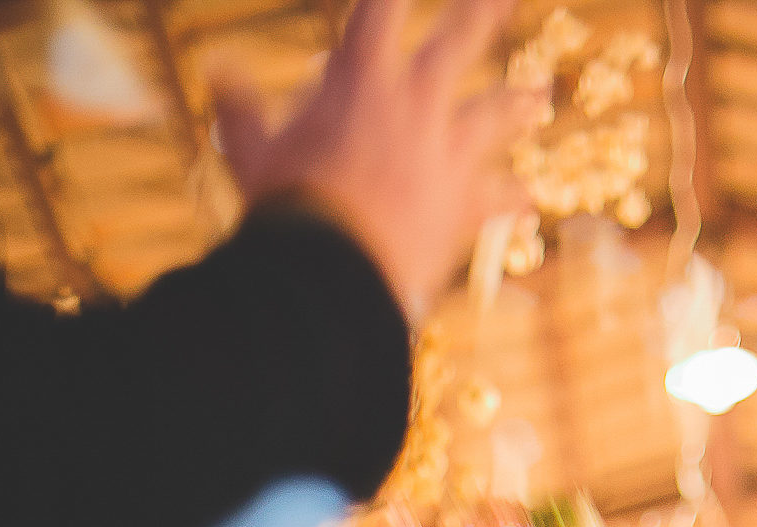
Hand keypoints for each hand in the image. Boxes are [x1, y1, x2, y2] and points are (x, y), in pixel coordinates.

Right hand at [213, 0, 534, 318]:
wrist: (336, 270)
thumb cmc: (286, 204)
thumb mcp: (250, 150)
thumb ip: (240, 108)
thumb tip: (217, 69)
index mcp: (361, 78)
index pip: (381, 9)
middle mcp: (415, 105)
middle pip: (459, 44)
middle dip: (483, 13)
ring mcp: (447, 152)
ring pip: (494, 116)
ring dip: (516, 104)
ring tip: (539, 95)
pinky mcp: (465, 203)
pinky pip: (498, 198)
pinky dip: (511, 197)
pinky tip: (528, 199)